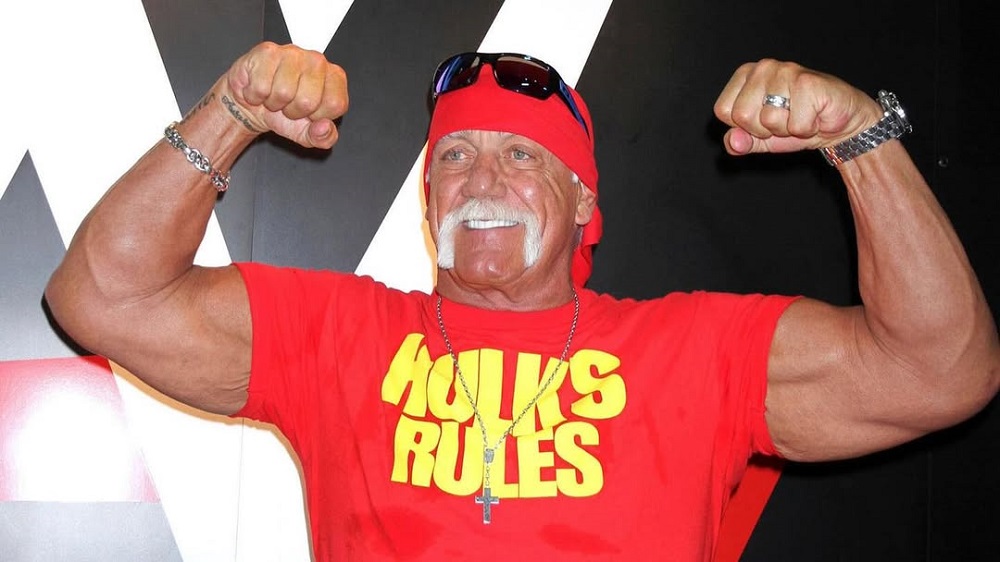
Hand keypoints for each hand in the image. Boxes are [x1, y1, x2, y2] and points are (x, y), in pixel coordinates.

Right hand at [219, 41, 348, 148]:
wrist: (253, 105)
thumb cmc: (283, 114)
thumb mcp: (306, 134)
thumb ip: (323, 138)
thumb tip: (325, 128)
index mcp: (335, 78)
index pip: (334, 105)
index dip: (317, 117)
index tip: (309, 113)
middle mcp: (318, 61)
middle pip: (308, 101)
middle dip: (292, 112)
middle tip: (287, 105)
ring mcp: (293, 53)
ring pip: (283, 92)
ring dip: (274, 103)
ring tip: (274, 96)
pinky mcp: (268, 51)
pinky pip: (262, 86)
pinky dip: (256, 95)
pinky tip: (262, 89)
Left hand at [713, 59, 882, 155]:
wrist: (840, 124)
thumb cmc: (798, 125)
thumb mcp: (761, 138)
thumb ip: (741, 142)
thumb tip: (733, 143)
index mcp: (745, 75)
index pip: (722, 111)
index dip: (743, 127)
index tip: (763, 121)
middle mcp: (763, 67)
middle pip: (742, 116)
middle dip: (764, 129)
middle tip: (785, 120)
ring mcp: (785, 71)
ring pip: (768, 120)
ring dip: (787, 129)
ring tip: (800, 116)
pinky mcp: (808, 83)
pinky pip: (795, 124)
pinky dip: (806, 128)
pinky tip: (814, 116)